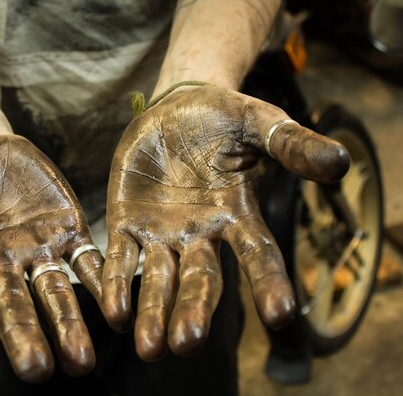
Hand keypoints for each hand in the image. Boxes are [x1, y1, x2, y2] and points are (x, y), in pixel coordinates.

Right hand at [0, 135, 103, 381]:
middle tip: (36, 371)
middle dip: (23, 338)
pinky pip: (87, 261)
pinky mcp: (66, 232)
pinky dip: (102, 282)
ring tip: (81, 361)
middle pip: (10, 307)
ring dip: (68, 324)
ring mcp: (35, 252)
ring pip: (53, 294)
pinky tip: (117, 307)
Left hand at [102, 84, 348, 359]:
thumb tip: (341, 162)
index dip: (268, 282)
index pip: (257, 254)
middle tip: (187, 343)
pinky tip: (115, 314)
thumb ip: (292, 144)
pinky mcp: (127, 224)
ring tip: (149, 347)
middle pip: (200, 280)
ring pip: (159, 280)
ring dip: (153, 312)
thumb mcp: (260, 123)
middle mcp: (201, 234)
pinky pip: (121, 259)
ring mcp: (163, 233)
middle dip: (193, 311)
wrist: (175, 109)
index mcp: (237, 214)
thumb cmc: (224, 118)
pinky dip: (116, 285)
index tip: (280, 316)